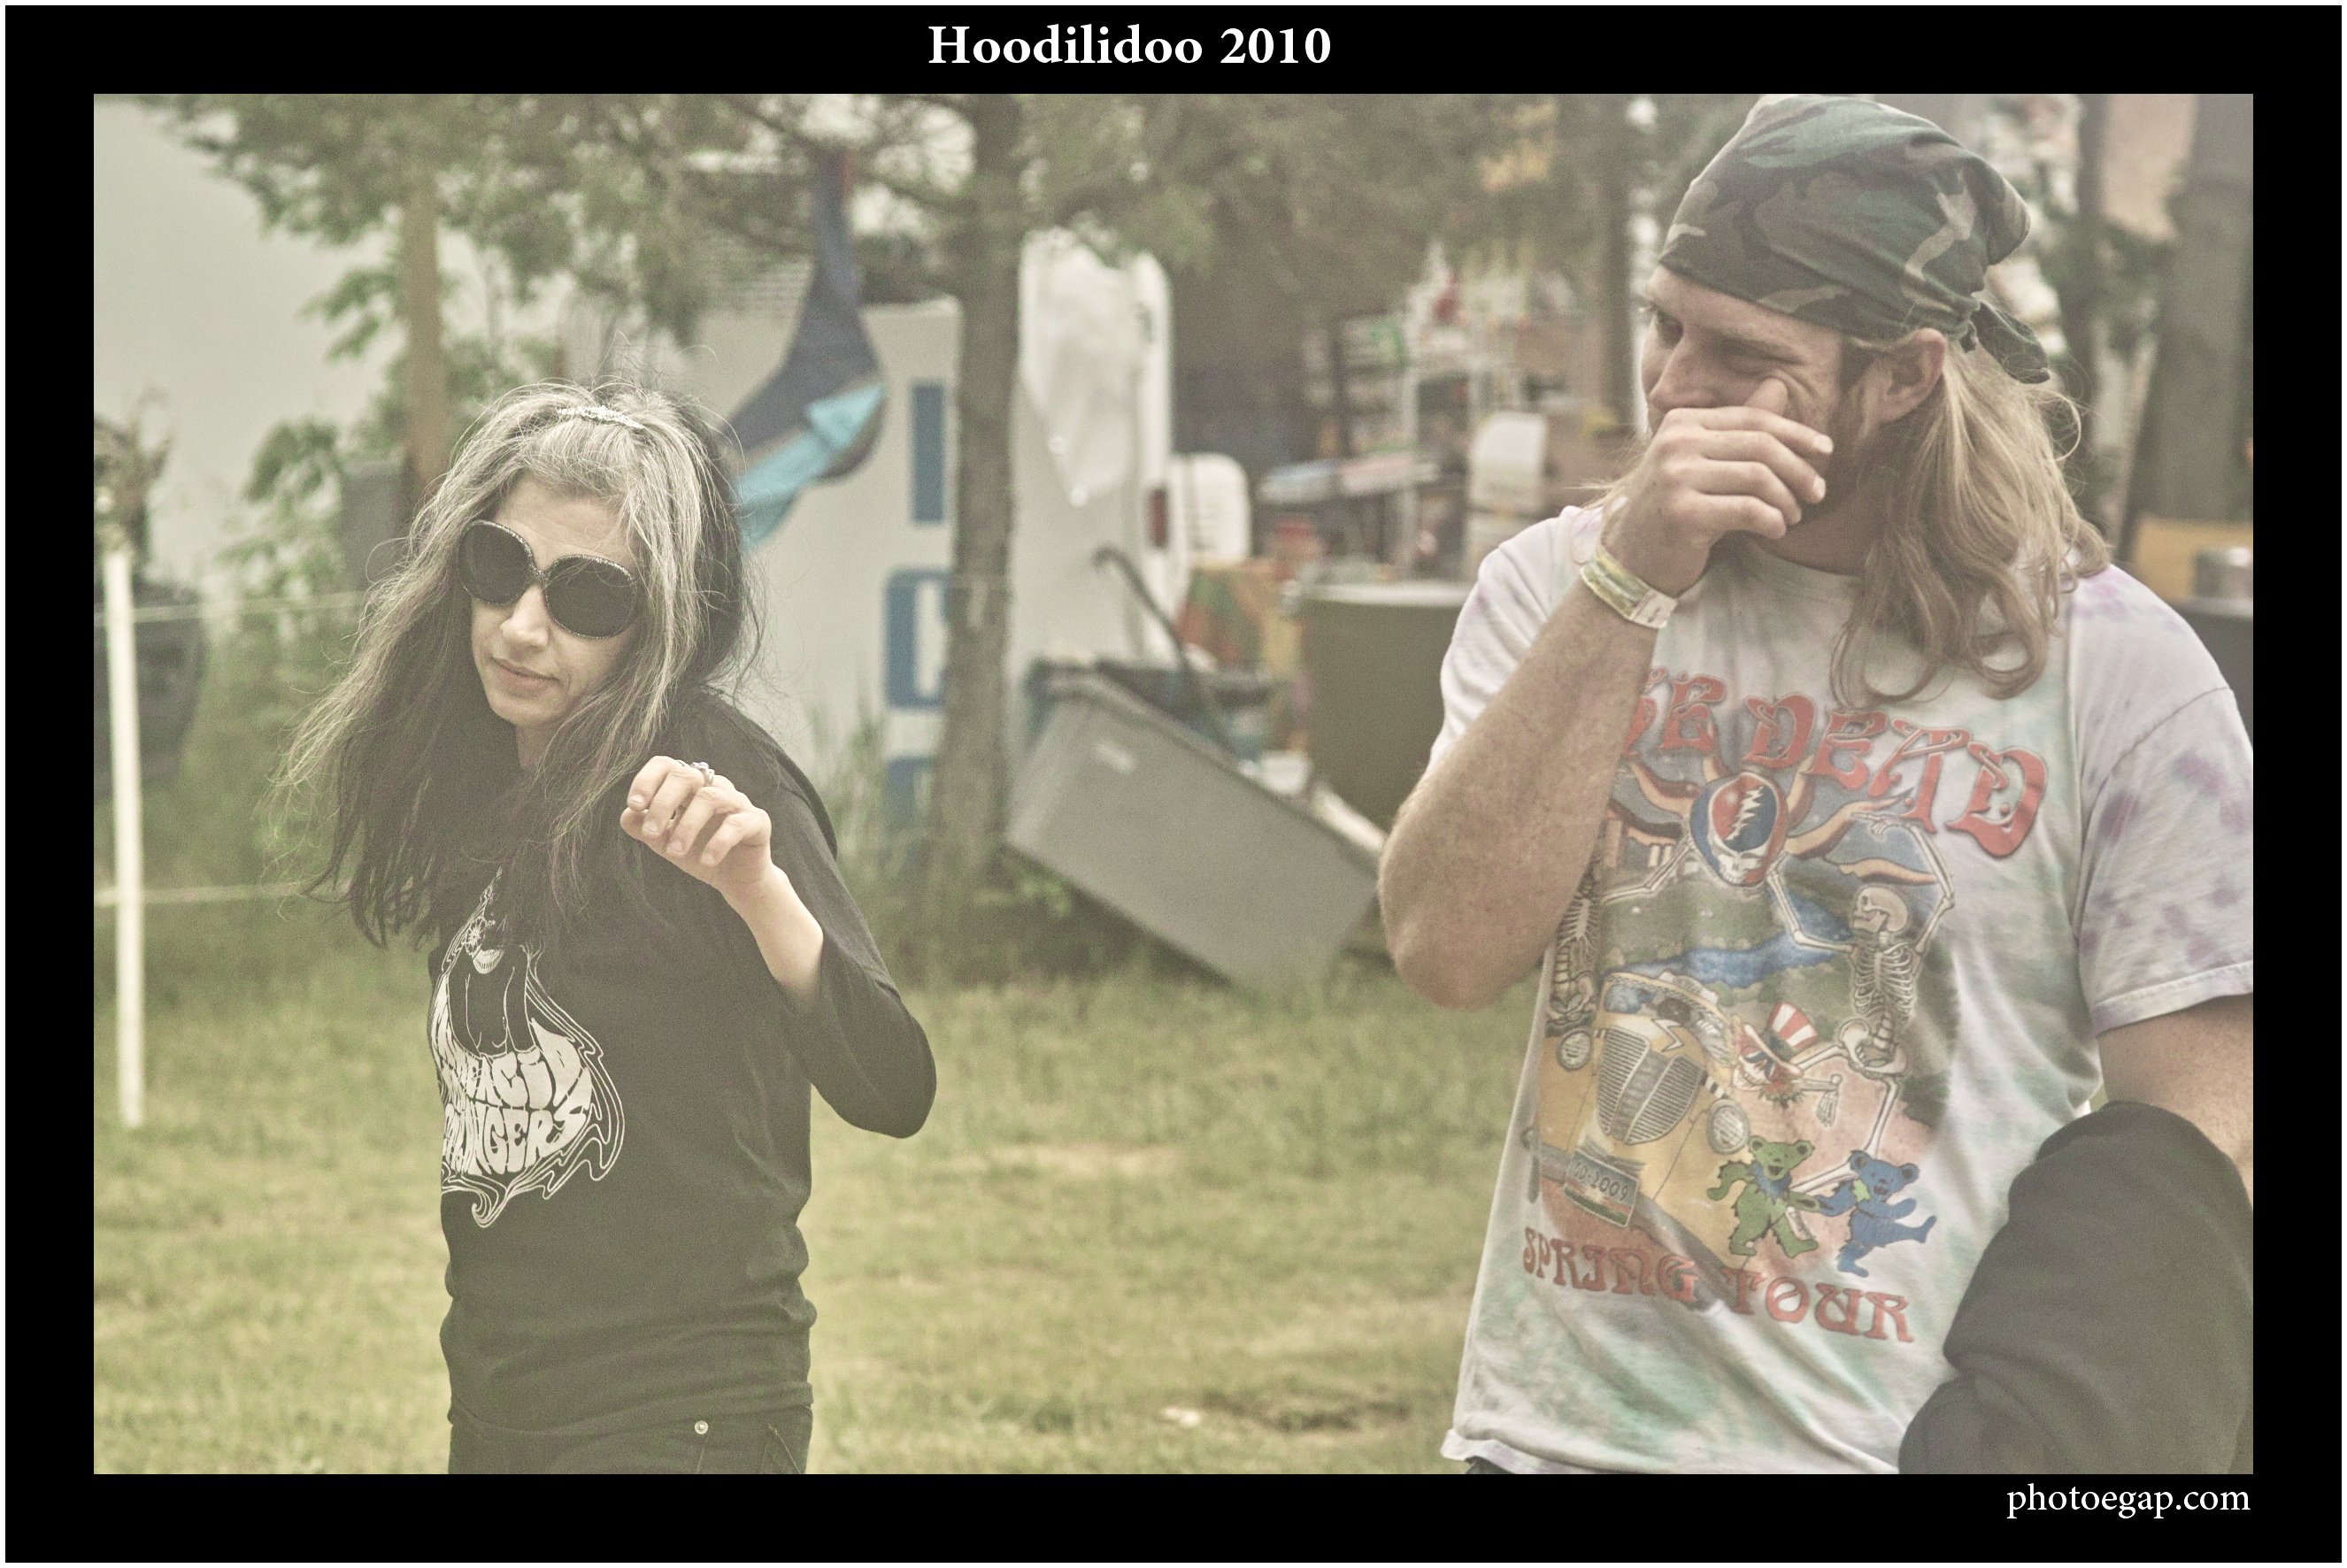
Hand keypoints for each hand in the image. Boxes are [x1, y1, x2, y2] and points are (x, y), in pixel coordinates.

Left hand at [622, 755, 780, 905]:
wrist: (736, 881)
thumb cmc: (699, 854)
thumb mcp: (665, 842)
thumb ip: (645, 828)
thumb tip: (627, 815)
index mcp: (690, 788)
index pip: (668, 766)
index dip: (647, 779)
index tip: (634, 805)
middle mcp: (715, 788)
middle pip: (686, 776)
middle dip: (663, 803)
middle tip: (650, 833)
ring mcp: (738, 803)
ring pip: (710, 798)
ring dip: (687, 826)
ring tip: (674, 852)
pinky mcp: (757, 822)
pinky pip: (736, 824)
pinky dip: (718, 843)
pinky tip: (706, 862)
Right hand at [1599, 378, 1834, 595]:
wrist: (1631, 556)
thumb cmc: (1675, 506)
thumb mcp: (1703, 461)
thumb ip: (1738, 428)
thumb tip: (1778, 385)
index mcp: (1682, 422)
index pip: (1753, 419)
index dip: (1796, 433)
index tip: (1825, 450)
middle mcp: (1675, 443)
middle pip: (1760, 446)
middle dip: (1799, 470)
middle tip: (1817, 492)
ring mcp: (1675, 477)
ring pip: (1758, 477)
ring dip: (1786, 500)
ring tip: (1792, 516)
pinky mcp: (1682, 513)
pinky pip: (1747, 510)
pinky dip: (1771, 521)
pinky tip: (1775, 529)